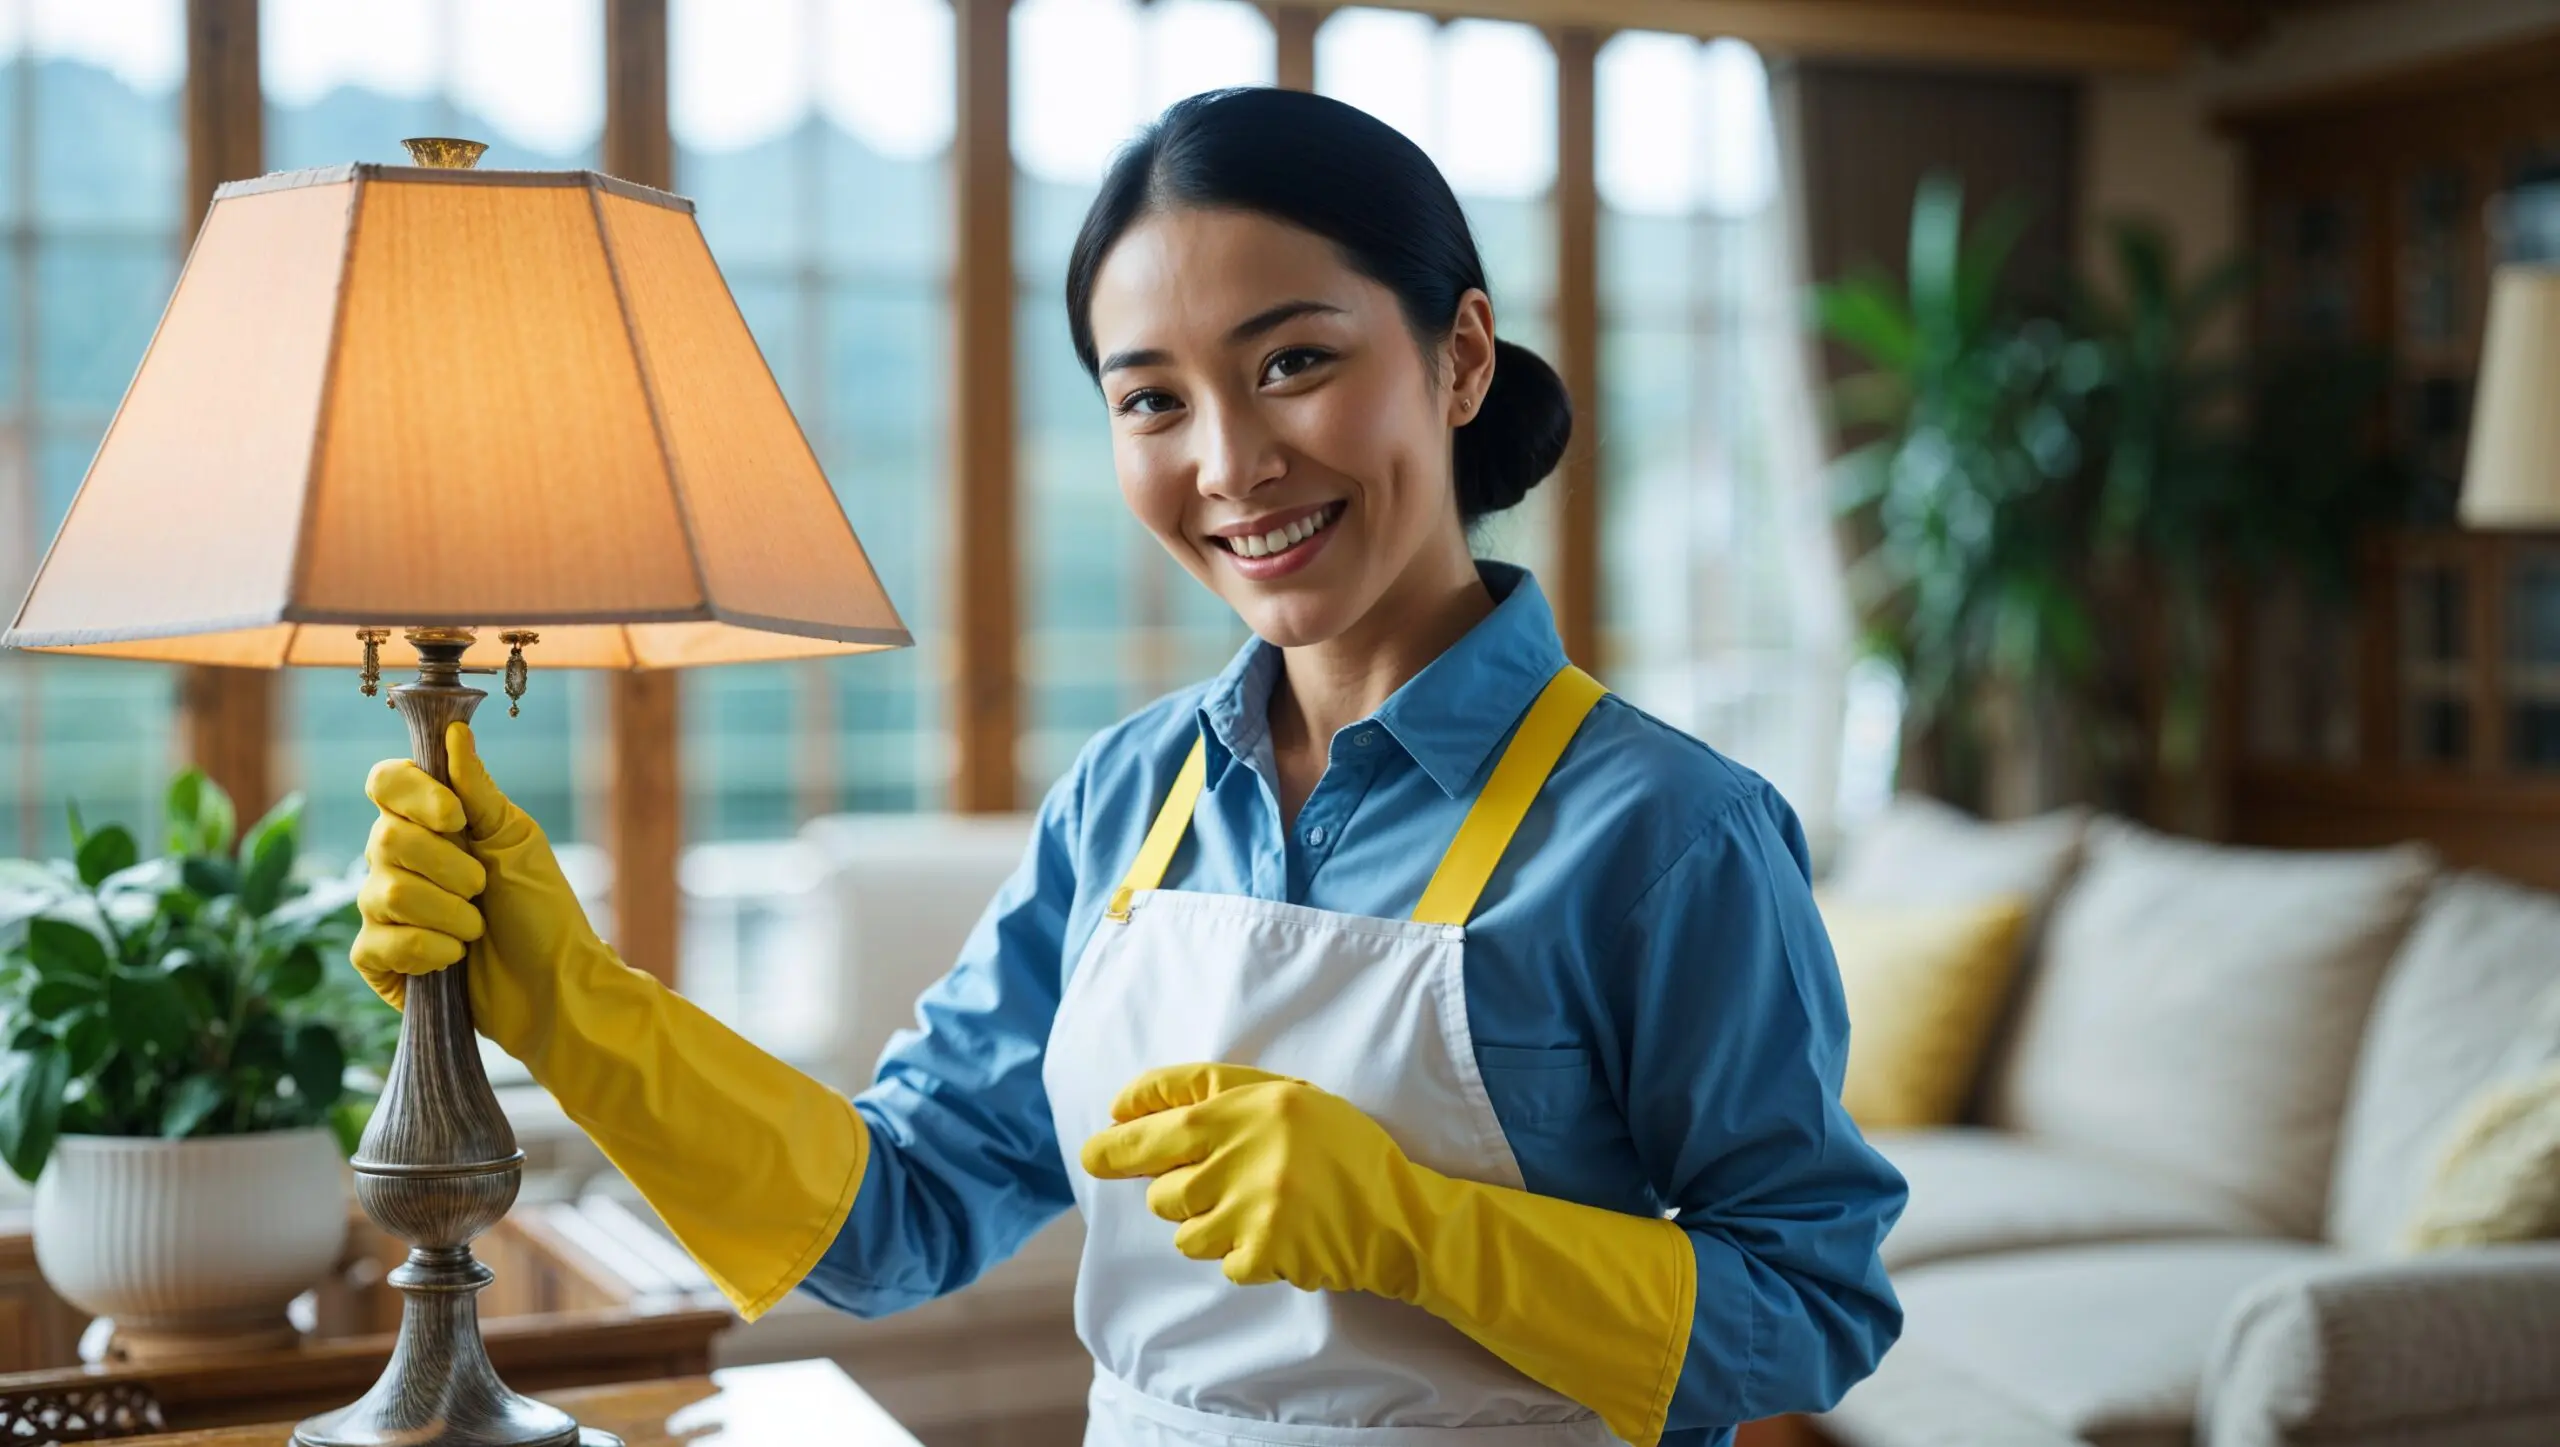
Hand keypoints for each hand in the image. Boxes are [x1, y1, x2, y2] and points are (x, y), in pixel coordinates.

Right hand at [350, 722, 603, 1060]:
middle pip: (385, 839)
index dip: (414, 796)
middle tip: (483, 888)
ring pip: (387, 893)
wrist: (555, 985)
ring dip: (450, 915)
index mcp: (430, 824)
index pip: (384, 783)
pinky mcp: (379, 959)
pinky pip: (379, 944)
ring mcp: (383, 910)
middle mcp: (396, 860)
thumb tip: (456, 731)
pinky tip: (454, 960)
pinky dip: (430, 951)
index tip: (457, 819)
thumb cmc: (543, 910)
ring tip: (477, 929)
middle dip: (451, 868)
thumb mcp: (517, 841)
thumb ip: (478, 792)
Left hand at [1081, 1062, 1425, 1296]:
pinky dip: (1243, 1258)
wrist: (1401, 1213)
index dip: (1121, 1131)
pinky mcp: (1264, 1249)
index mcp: (1247, 1104)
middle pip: (1159, 1185)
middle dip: (1170, 1192)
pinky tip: (1278, 1238)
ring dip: (1207, 1229)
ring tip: (1256, 1213)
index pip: (1160, 1110)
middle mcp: (1243, 1148)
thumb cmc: (1343, 1150)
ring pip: (1183, 1232)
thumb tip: (1125, 1111)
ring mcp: (1252, 1202)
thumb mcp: (1289, 1098)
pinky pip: (1221, 1263)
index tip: (1100, 1146)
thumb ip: (1215, 1095)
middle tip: (1205, 1189)